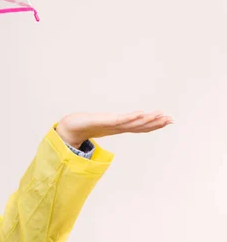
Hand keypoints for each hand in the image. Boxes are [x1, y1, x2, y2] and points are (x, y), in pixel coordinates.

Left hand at [55, 110, 173, 147]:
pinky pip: (120, 120)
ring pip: (133, 123)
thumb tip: (115, 120)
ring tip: (160, 115)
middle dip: (156, 123)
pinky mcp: (104, 122)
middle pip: (140, 126)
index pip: (139, 127)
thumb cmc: (85, 125)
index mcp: (119, 128)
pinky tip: (141, 114)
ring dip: (147, 120)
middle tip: (171, 119)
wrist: (70, 128)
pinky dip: (131, 117)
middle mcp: (118, 128)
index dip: (154, 125)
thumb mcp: (101, 122)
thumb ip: (110, 122)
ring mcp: (112, 125)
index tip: (168, 120)